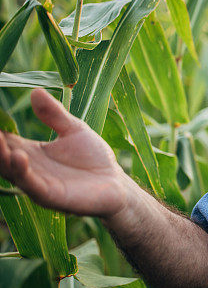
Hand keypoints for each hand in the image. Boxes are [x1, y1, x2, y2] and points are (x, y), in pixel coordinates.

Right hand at [0, 88, 128, 217]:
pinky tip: (19, 156)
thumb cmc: (94, 157)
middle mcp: (29, 169)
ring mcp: (38, 183)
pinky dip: (22, 172)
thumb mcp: (74, 130)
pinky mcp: (51, 196)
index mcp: (31, 152)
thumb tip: (35, 91)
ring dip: (1, 156)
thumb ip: (54, 114)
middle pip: (3, 156)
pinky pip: (32, 185)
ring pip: (12, 171)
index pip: (5, 139)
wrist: (116, 183)